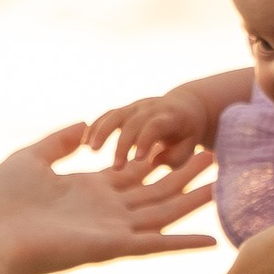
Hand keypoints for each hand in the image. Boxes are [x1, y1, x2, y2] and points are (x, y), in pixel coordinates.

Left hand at [0, 123, 214, 273]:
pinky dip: (183, 243)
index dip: (155, 159)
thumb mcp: (31, 158)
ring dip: (191, 200)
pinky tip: (211, 241)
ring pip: (162, 212)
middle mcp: (106, 212)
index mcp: (89, 192)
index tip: (177, 144)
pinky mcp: (113, 247)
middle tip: (211, 157)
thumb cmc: (1, 203)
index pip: (131, 174)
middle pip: (154, 191)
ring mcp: (112, 230)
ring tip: (218, 183)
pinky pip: (155, 245)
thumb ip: (59, 142)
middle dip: (182, 174)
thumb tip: (83, 125)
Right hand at [82, 90, 212, 182]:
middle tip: (116, 166)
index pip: (155, 125)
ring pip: (116, 115)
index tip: (139, 159)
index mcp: (171, 116)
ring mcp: (136, 107)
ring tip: (91, 149)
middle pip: (133, 122)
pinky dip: (96, 127)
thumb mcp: (188, 147)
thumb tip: (152, 161)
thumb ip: (174, 157)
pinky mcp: (125, 110)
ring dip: (102, 131)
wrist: (185, 107)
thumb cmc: (186, 135)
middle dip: (123, 144)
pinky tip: (85, 143)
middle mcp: (152, 108)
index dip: (146, 140)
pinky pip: (107, 116)